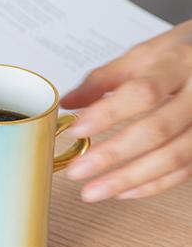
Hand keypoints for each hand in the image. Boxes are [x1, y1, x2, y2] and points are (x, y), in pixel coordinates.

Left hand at [61, 20, 191, 200]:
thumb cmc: (181, 55)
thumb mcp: (143, 55)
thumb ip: (103, 79)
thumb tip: (68, 104)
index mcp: (178, 63)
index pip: (143, 92)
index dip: (108, 114)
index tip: (76, 130)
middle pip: (158, 129)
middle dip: (114, 154)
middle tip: (78, 171)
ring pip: (175, 156)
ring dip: (130, 178)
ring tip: (93, 191)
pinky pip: (186, 171)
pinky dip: (153, 185)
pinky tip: (123, 191)